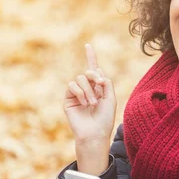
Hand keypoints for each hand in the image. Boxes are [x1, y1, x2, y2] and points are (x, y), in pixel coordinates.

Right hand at [64, 44, 116, 173]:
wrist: (95, 133)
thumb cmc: (105, 118)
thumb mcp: (111, 98)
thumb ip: (106, 82)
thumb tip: (97, 72)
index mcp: (98, 88)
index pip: (94, 70)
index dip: (91, 57)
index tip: (88, 45)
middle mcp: (87, 89)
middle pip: (88, 72)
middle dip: (95, 76)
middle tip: (100, 84)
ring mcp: (77, 94)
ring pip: (80, 78)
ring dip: (89, 89)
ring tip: (92, 103)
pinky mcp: (68, 99)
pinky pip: (72, 86)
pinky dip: (80, 93)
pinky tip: (84, 103)